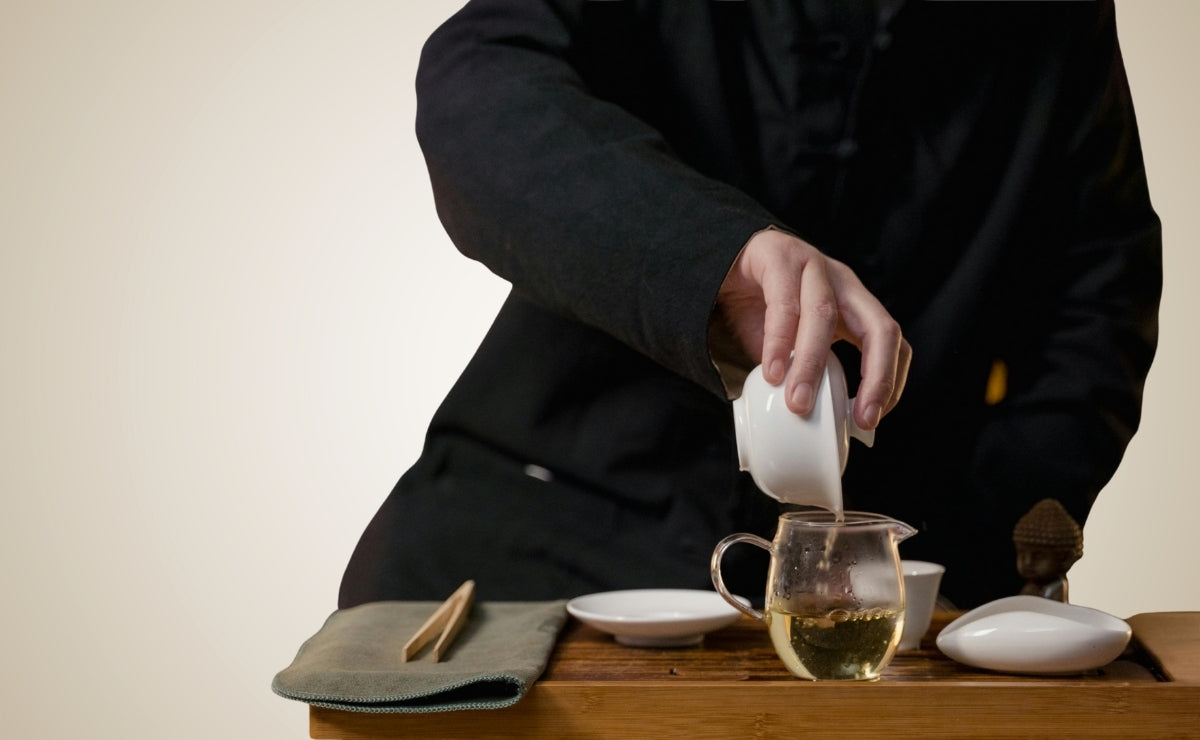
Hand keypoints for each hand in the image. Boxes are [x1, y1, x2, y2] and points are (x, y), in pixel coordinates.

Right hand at [716, 228, 910, 429]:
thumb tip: (812, 421)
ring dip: (813, 365)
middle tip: (860, 419)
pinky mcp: (777, 257)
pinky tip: (772, 370)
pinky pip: (783, 303)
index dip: (890, 381)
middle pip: (879, 327)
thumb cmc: (758, 306)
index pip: (891, 340)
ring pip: (825, 315)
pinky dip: (779, 342)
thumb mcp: (790, 345)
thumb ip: (805, 372)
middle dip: (877, 377)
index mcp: (853, 304)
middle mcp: (842, 282)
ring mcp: (812, 265)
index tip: (869, 420)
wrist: (718, 265)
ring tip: (798, 402)